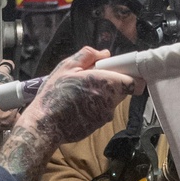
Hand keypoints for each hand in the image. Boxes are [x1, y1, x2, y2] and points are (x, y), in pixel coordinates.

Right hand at [0, 48, 140, 180]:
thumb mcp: (67, 66)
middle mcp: (110, 102)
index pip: (134, 82)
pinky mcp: (98, 126)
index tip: (118, 71)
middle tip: (91, 79)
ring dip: (101, 96)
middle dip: (111, 83)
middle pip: (122, 90)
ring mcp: (105, 116)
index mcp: (106, 83)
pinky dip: (93, 107)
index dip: (129, 76)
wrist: (45, 124)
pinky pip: (101, 112)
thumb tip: (105, 54)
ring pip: (111, 101)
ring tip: (80, 93)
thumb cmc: (55, 94)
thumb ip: (88, 56)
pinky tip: (77, 105)